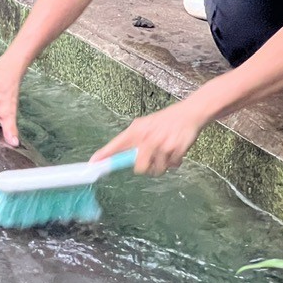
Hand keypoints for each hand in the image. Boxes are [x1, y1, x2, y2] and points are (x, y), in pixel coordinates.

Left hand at [91, 101, 207, 175]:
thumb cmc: (166, 121)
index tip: (93, 164)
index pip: (116, 144)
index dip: (104, 155)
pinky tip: (176, 149)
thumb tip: (116, 156)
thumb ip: (132, 141)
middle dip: (147, 166)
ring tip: (167, 151)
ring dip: (163, 164)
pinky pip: (172, 166)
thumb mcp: (145, 125)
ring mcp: (161, 144)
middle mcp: (147, 137)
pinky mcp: (175, 149)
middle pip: (139, 167)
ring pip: (157, 169)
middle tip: (153, 158)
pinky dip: (175, 161)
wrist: (190, 113)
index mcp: (137, 130)